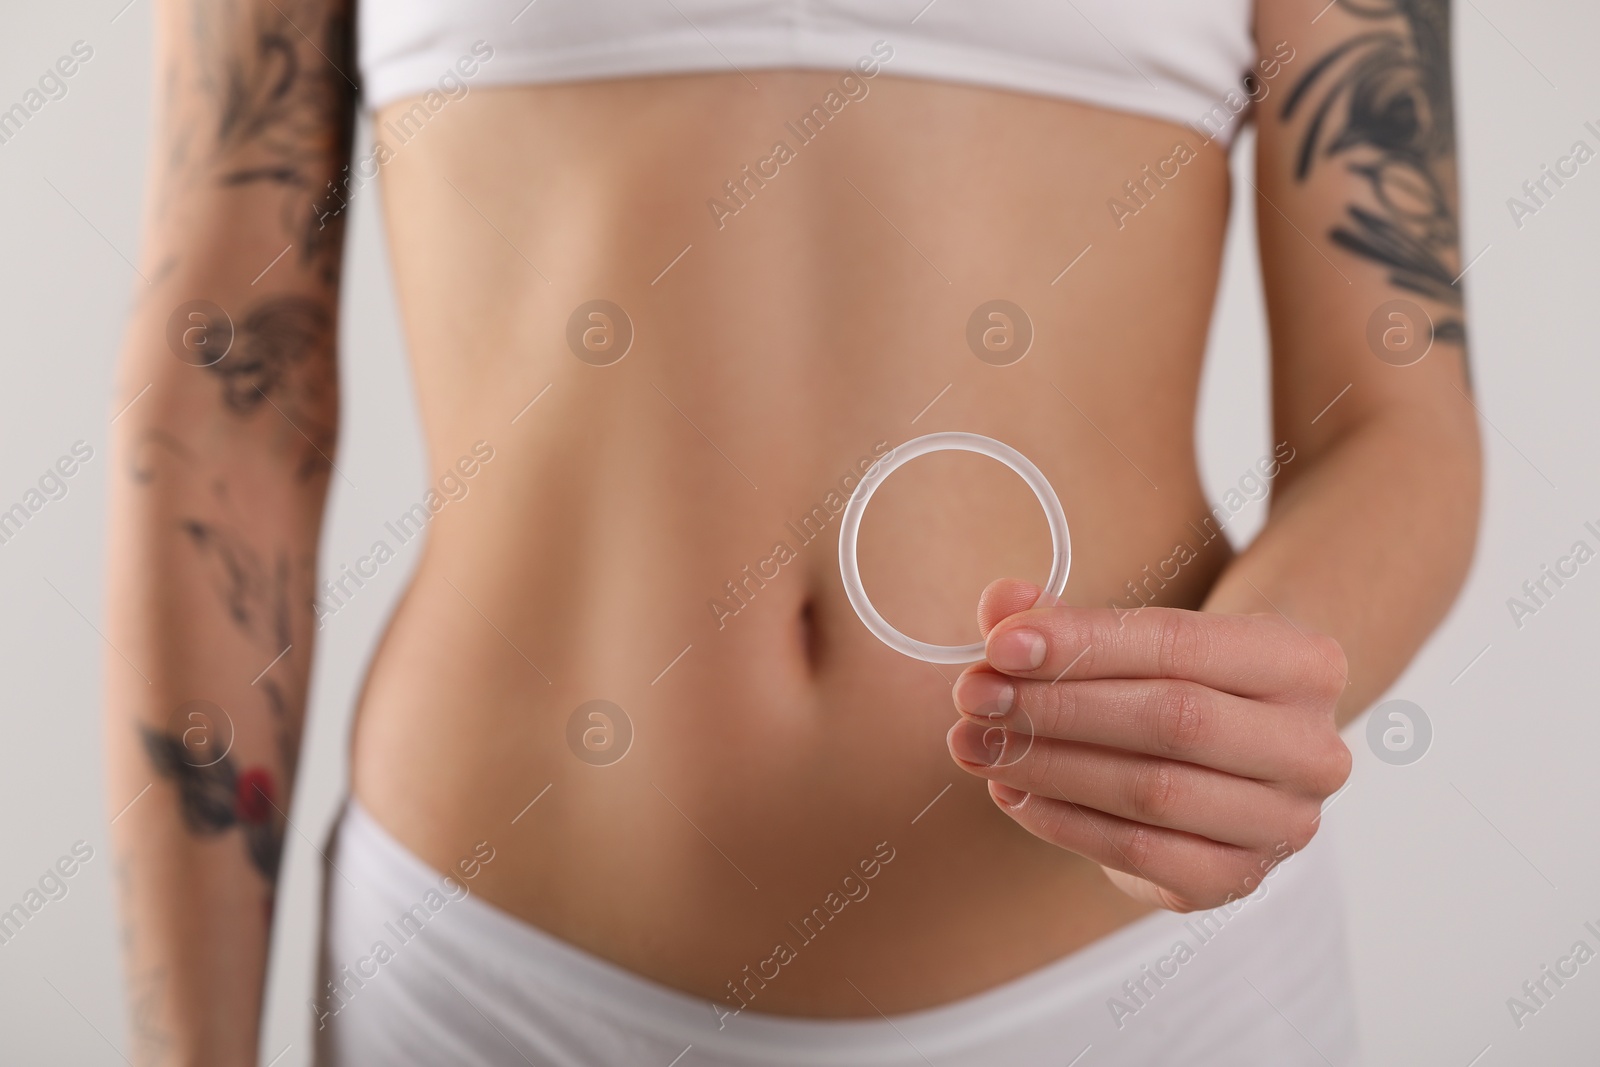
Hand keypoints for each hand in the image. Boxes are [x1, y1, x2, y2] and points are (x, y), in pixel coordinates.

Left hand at [946, 579, 1351, 911]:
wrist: (1233, 756)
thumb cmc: (1178, 680)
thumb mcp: (1137, 636)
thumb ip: (1066, 617)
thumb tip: (1001, 604)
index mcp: (1306, 663)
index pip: (1180, 643)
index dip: (1084, 644)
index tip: (1000, 644)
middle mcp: (1312, 748)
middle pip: (1172, 720)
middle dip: (1058, 707)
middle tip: (975, 697)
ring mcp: (1284, 823)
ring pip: (1153, 791)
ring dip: (1047, 766)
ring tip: (977, 744)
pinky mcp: (1236, 878)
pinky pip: (1139, 852)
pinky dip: (1063, 822)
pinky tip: (1012, 792)